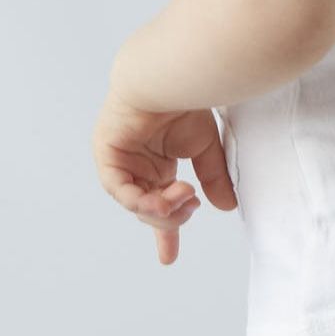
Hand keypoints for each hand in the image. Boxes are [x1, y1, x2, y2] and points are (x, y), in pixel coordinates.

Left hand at [92, 91, 237, 263]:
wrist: (168, 76)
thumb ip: (213, 178)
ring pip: (136, 205)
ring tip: (184, 196)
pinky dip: (142, 200)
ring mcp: (120, 164)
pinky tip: (162, 199)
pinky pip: (121, 191)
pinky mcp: (107, 156)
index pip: (159, 208)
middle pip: (150, 212)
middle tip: (192, 206)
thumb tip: (226, 207)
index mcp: (155, 168)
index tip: (168, 259)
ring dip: (162, 209)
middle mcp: (136, 169)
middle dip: (172, 218)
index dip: (165, 234)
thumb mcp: (205, 149)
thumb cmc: (184, 103)